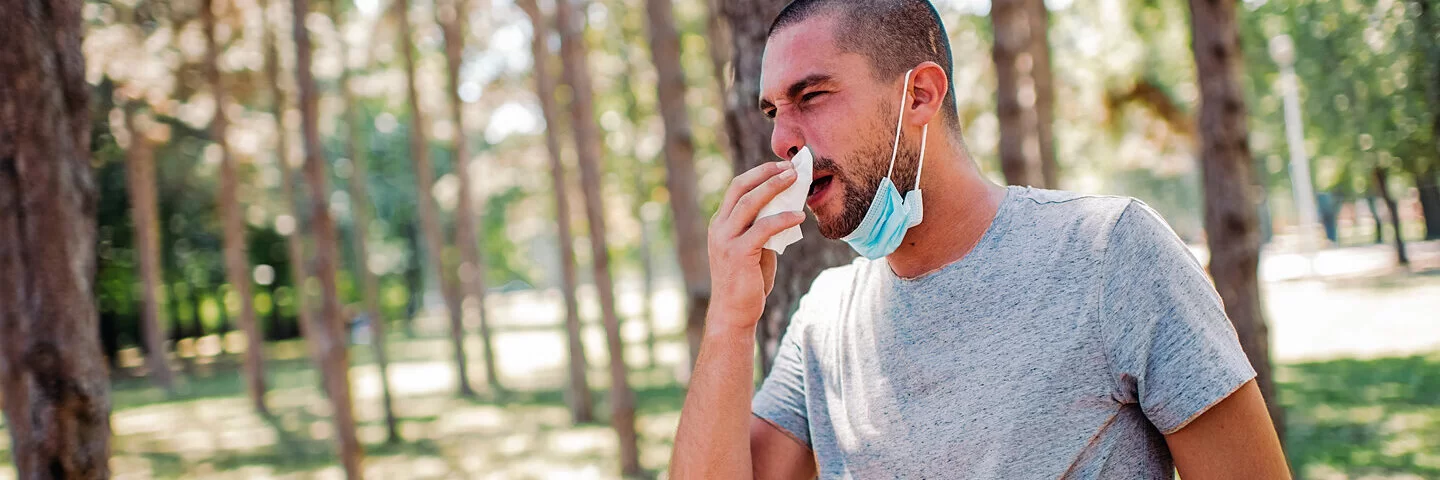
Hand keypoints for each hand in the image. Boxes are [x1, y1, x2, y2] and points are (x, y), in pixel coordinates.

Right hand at [707, 160, 806, 329]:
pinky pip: (763, 228)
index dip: (759, 173)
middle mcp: (719, 228)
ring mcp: (726, 240)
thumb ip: (762, 230)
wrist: (733, 313)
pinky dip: (783, 218)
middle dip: (766, 173)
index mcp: (720, 224)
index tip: (781, 166)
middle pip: (740, 188)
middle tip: (790, 166)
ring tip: (795, 179)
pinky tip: (799, 216)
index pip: (737, 188)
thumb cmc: (747, 282)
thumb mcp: (754, 249)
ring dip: (774, 187)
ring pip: (749, 203)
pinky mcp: (738, 253)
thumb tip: (785, 211)